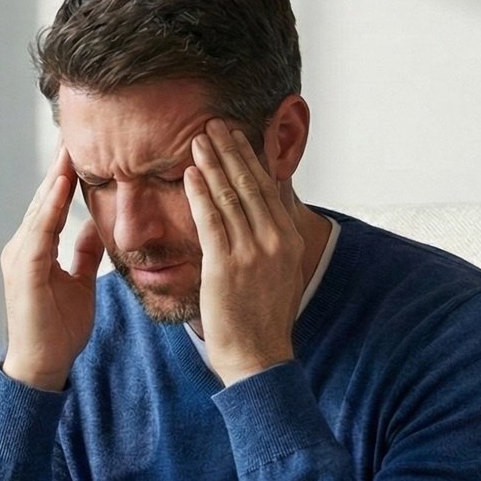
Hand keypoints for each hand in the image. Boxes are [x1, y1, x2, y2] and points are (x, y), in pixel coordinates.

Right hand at [0, 148, 105, 390]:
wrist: (42, 365)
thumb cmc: (58, 330)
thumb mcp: (80, 283)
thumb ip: (84, 253)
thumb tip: (96, 225)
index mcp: (35, 251)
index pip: (51, 206)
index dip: (64, 178)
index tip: (79, 150)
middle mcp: (22, 249)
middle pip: (42, 201)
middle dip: (58, 169)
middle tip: (72, 135)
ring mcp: (19, 259)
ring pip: (38, 211)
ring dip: (54, 182)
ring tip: (68, 152)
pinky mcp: (23, 272)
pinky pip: (39, 233)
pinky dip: (49, 209)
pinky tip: (61, 189)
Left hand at [186, 119, 306, 385]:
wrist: (258, 356)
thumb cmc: (261, 317)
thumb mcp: (277, 271)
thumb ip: (271, 237)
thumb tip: (264, 208)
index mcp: (289, 239)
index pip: (268, 187)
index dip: (251, 157)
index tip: (237, 134)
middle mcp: (276, 240)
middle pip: (251, 183)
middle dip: (232, 150)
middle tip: (215, 123)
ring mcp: (253, 252)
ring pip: (231, 196)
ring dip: (214, 163)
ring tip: (199, 138)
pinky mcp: (227, 266)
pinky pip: (211, 220)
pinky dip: (201, 193)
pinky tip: (191, 173)